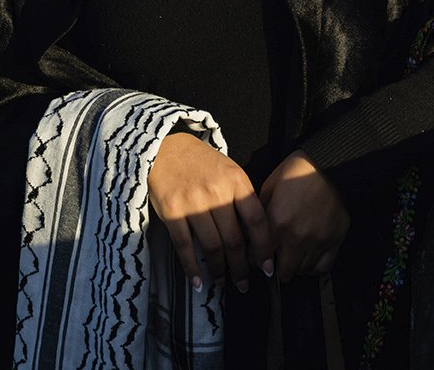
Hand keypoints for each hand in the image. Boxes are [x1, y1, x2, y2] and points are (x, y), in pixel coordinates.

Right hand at [148, 132, 273, 292]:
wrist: (166, 149)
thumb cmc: (203, 164)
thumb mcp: (230, 172)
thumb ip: (242, 200)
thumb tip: (255, 238)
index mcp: (237, 182)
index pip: (257, 221)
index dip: (264, 248)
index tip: (267, 268)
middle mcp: (217, 193)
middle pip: (234, 239)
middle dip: (241, 268)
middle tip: (244, 285)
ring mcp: (193, 202)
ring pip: (212, 246)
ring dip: (219, 270)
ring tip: (223, 283)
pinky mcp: (172, 211)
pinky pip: (185, 246)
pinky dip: (192, 267)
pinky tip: (198, 282)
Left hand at [259, 150, 349, 281]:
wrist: (326, 164)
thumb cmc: (296, 172)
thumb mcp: (268, 190)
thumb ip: (260, 217)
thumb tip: (250, 237)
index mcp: (277, 224)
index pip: (258, 260)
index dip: (255, 260)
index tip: (256, 257)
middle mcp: (297, 237)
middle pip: (282, 273)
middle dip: (275, 268)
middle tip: (275, 259)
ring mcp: (318, 241)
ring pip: (302, 272)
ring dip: (295, 267)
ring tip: (291, 256)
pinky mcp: (334, 240)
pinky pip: (323, 267)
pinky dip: (314, 267)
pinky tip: (308, 258)